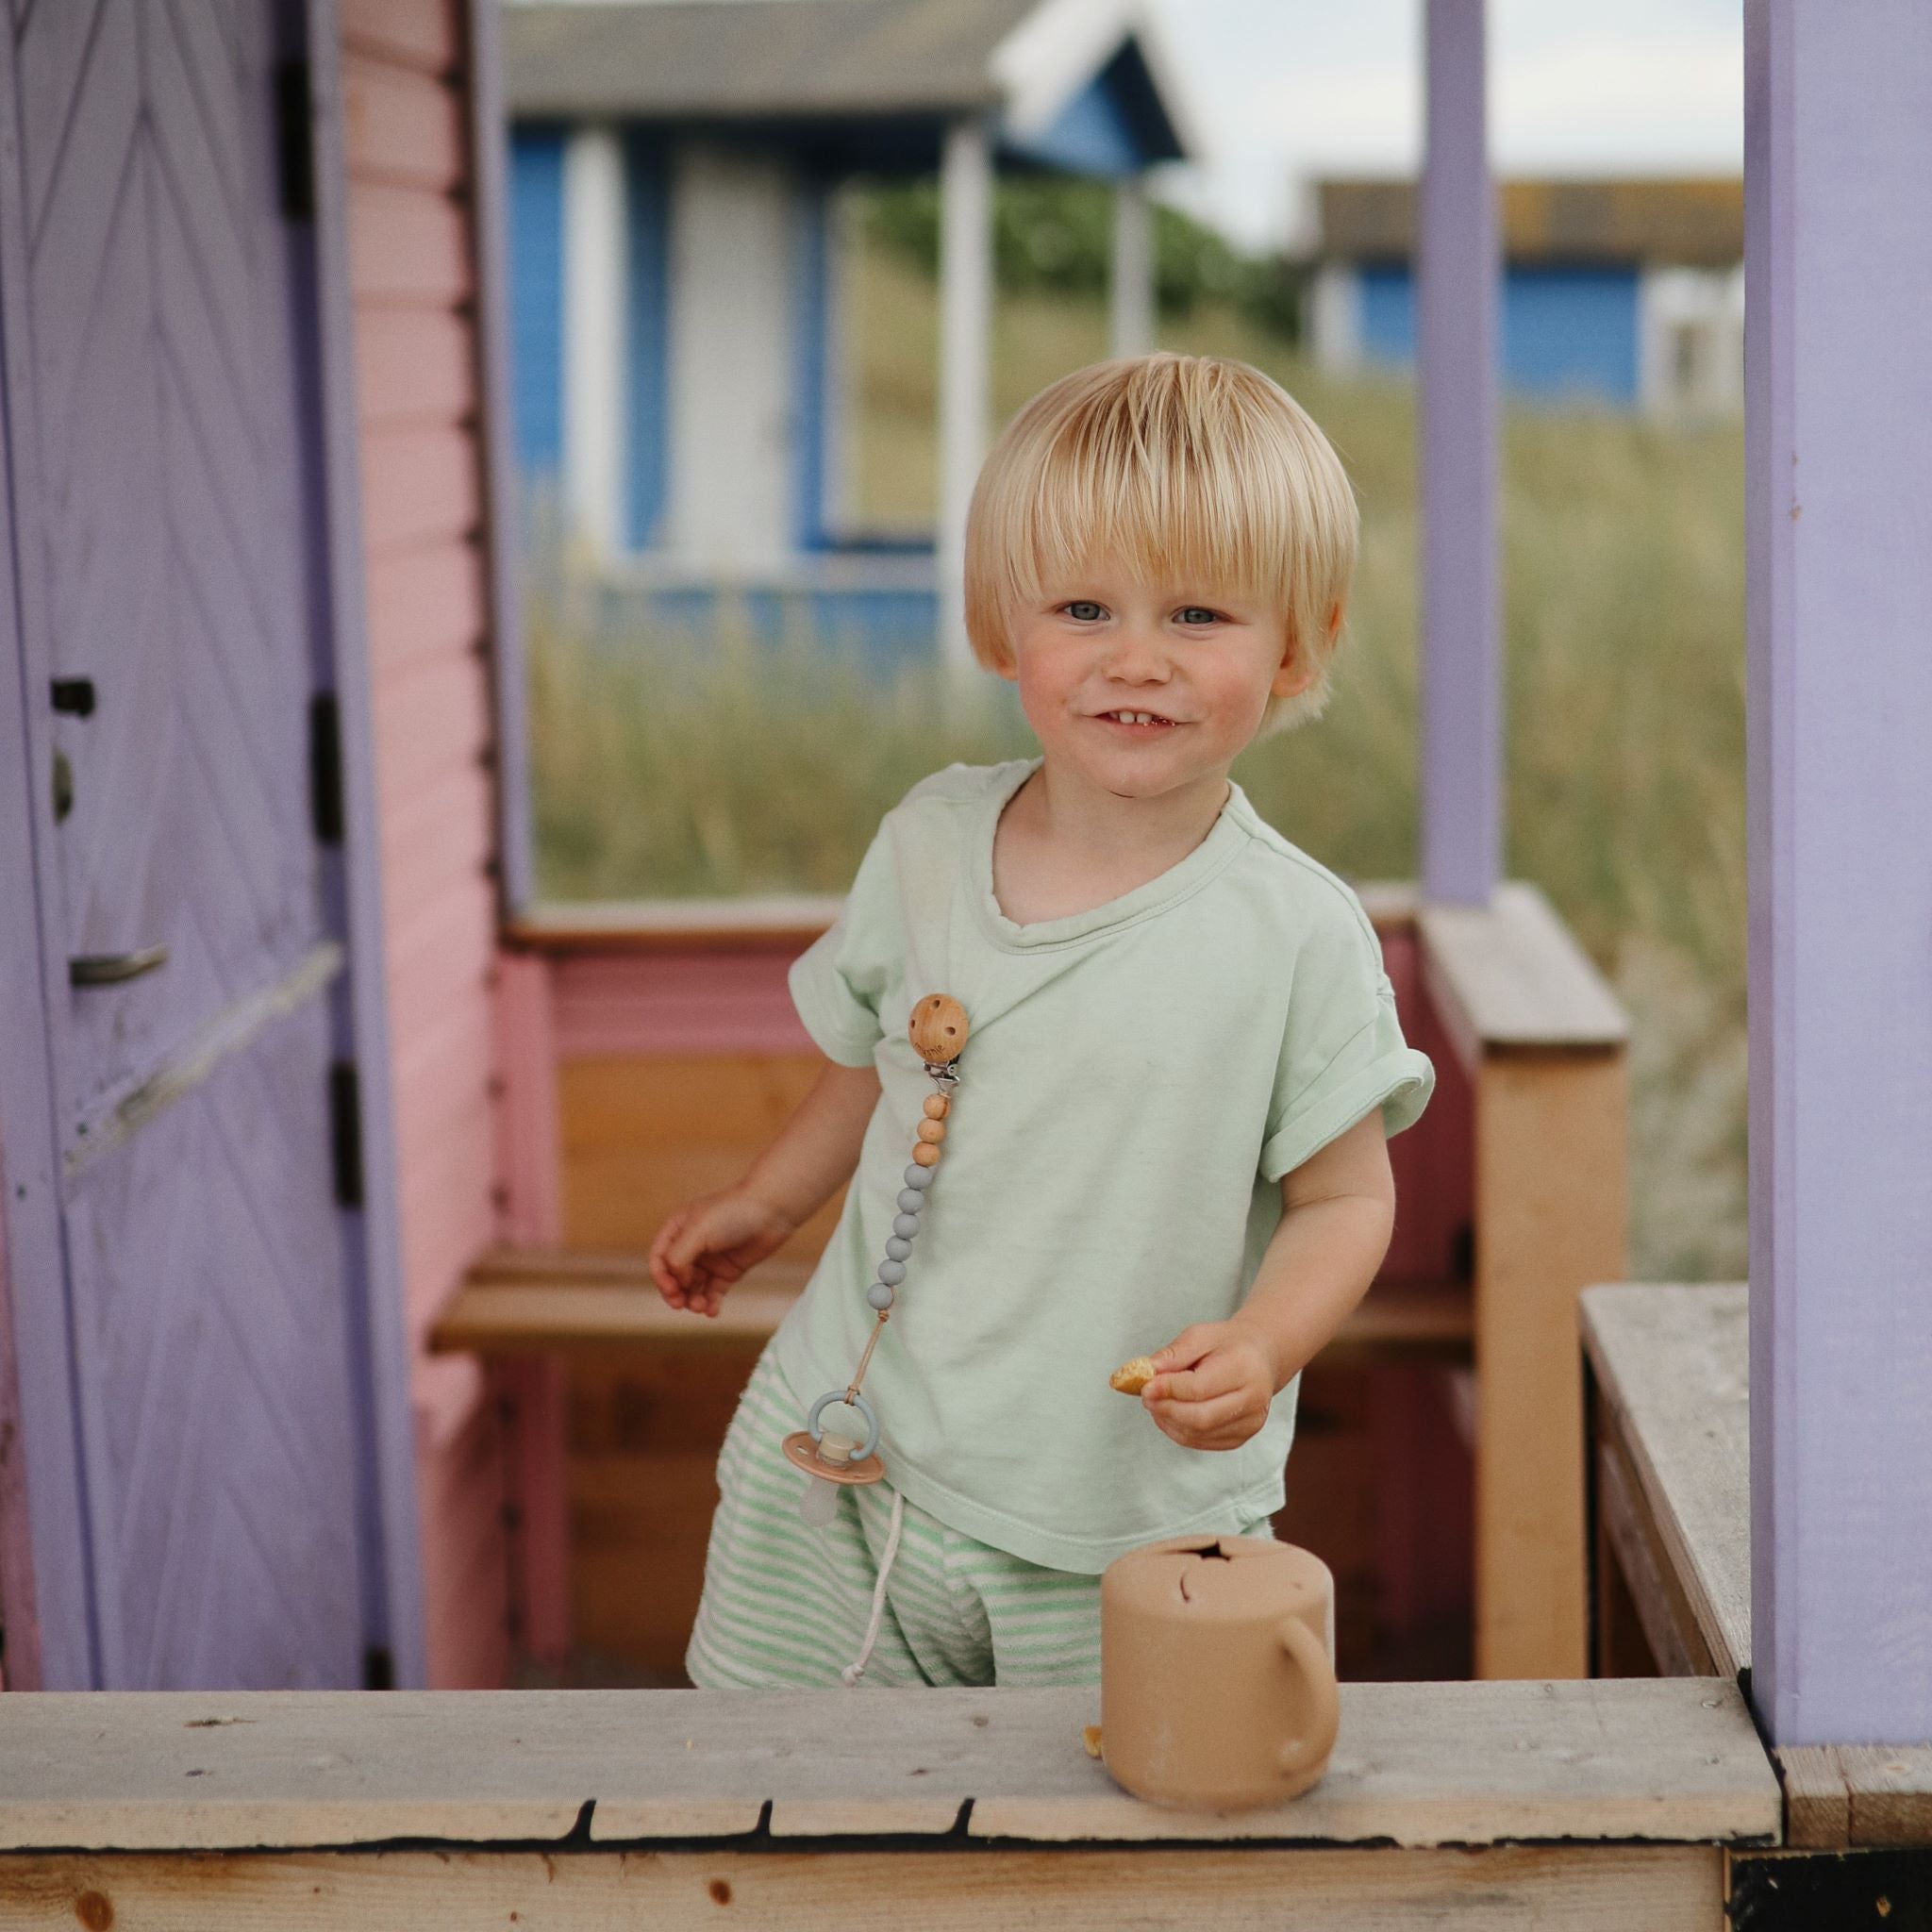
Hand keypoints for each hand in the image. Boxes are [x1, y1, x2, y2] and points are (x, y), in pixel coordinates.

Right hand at [647, 1187, 795, 1317]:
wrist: (772, 1209)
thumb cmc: (733, 1212)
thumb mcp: (698, 1231)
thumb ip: (678, 1256)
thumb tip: (678, 1281)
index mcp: (678, 1229)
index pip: (659, 1259)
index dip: (661, 1278)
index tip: (673, 1289)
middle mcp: (692, 1245)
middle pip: (674, 1277)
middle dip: (675, 1293)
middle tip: (682, 1305)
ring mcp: (711, 1259)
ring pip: (693, 1288)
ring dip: (692, 1301)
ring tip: (701, 1307)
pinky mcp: (729, 1271)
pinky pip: (713, 1293)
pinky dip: (710, 1304)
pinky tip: (712, 1311)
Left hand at [1141, 1320, 1281, 1451]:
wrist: (1260, 1357)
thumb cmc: (1228, 1345)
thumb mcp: (1200, 1335)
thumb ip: (1173, 1354)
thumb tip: (1146, 1371)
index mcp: (1244, 1368)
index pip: (1200, 1388)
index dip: (1168, 1390)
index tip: (1145, 1386)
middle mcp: (1253, 1399)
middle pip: (1200, 1417)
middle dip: (1166, 1409)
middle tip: (1146, 1397)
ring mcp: (1250, 1422)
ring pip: (1199, 1433)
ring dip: (1169, 1421)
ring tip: (1156, 1403)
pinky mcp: (1242, 1437)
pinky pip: (1202, 1442)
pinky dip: (1179, 1431)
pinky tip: (1170, 1415)